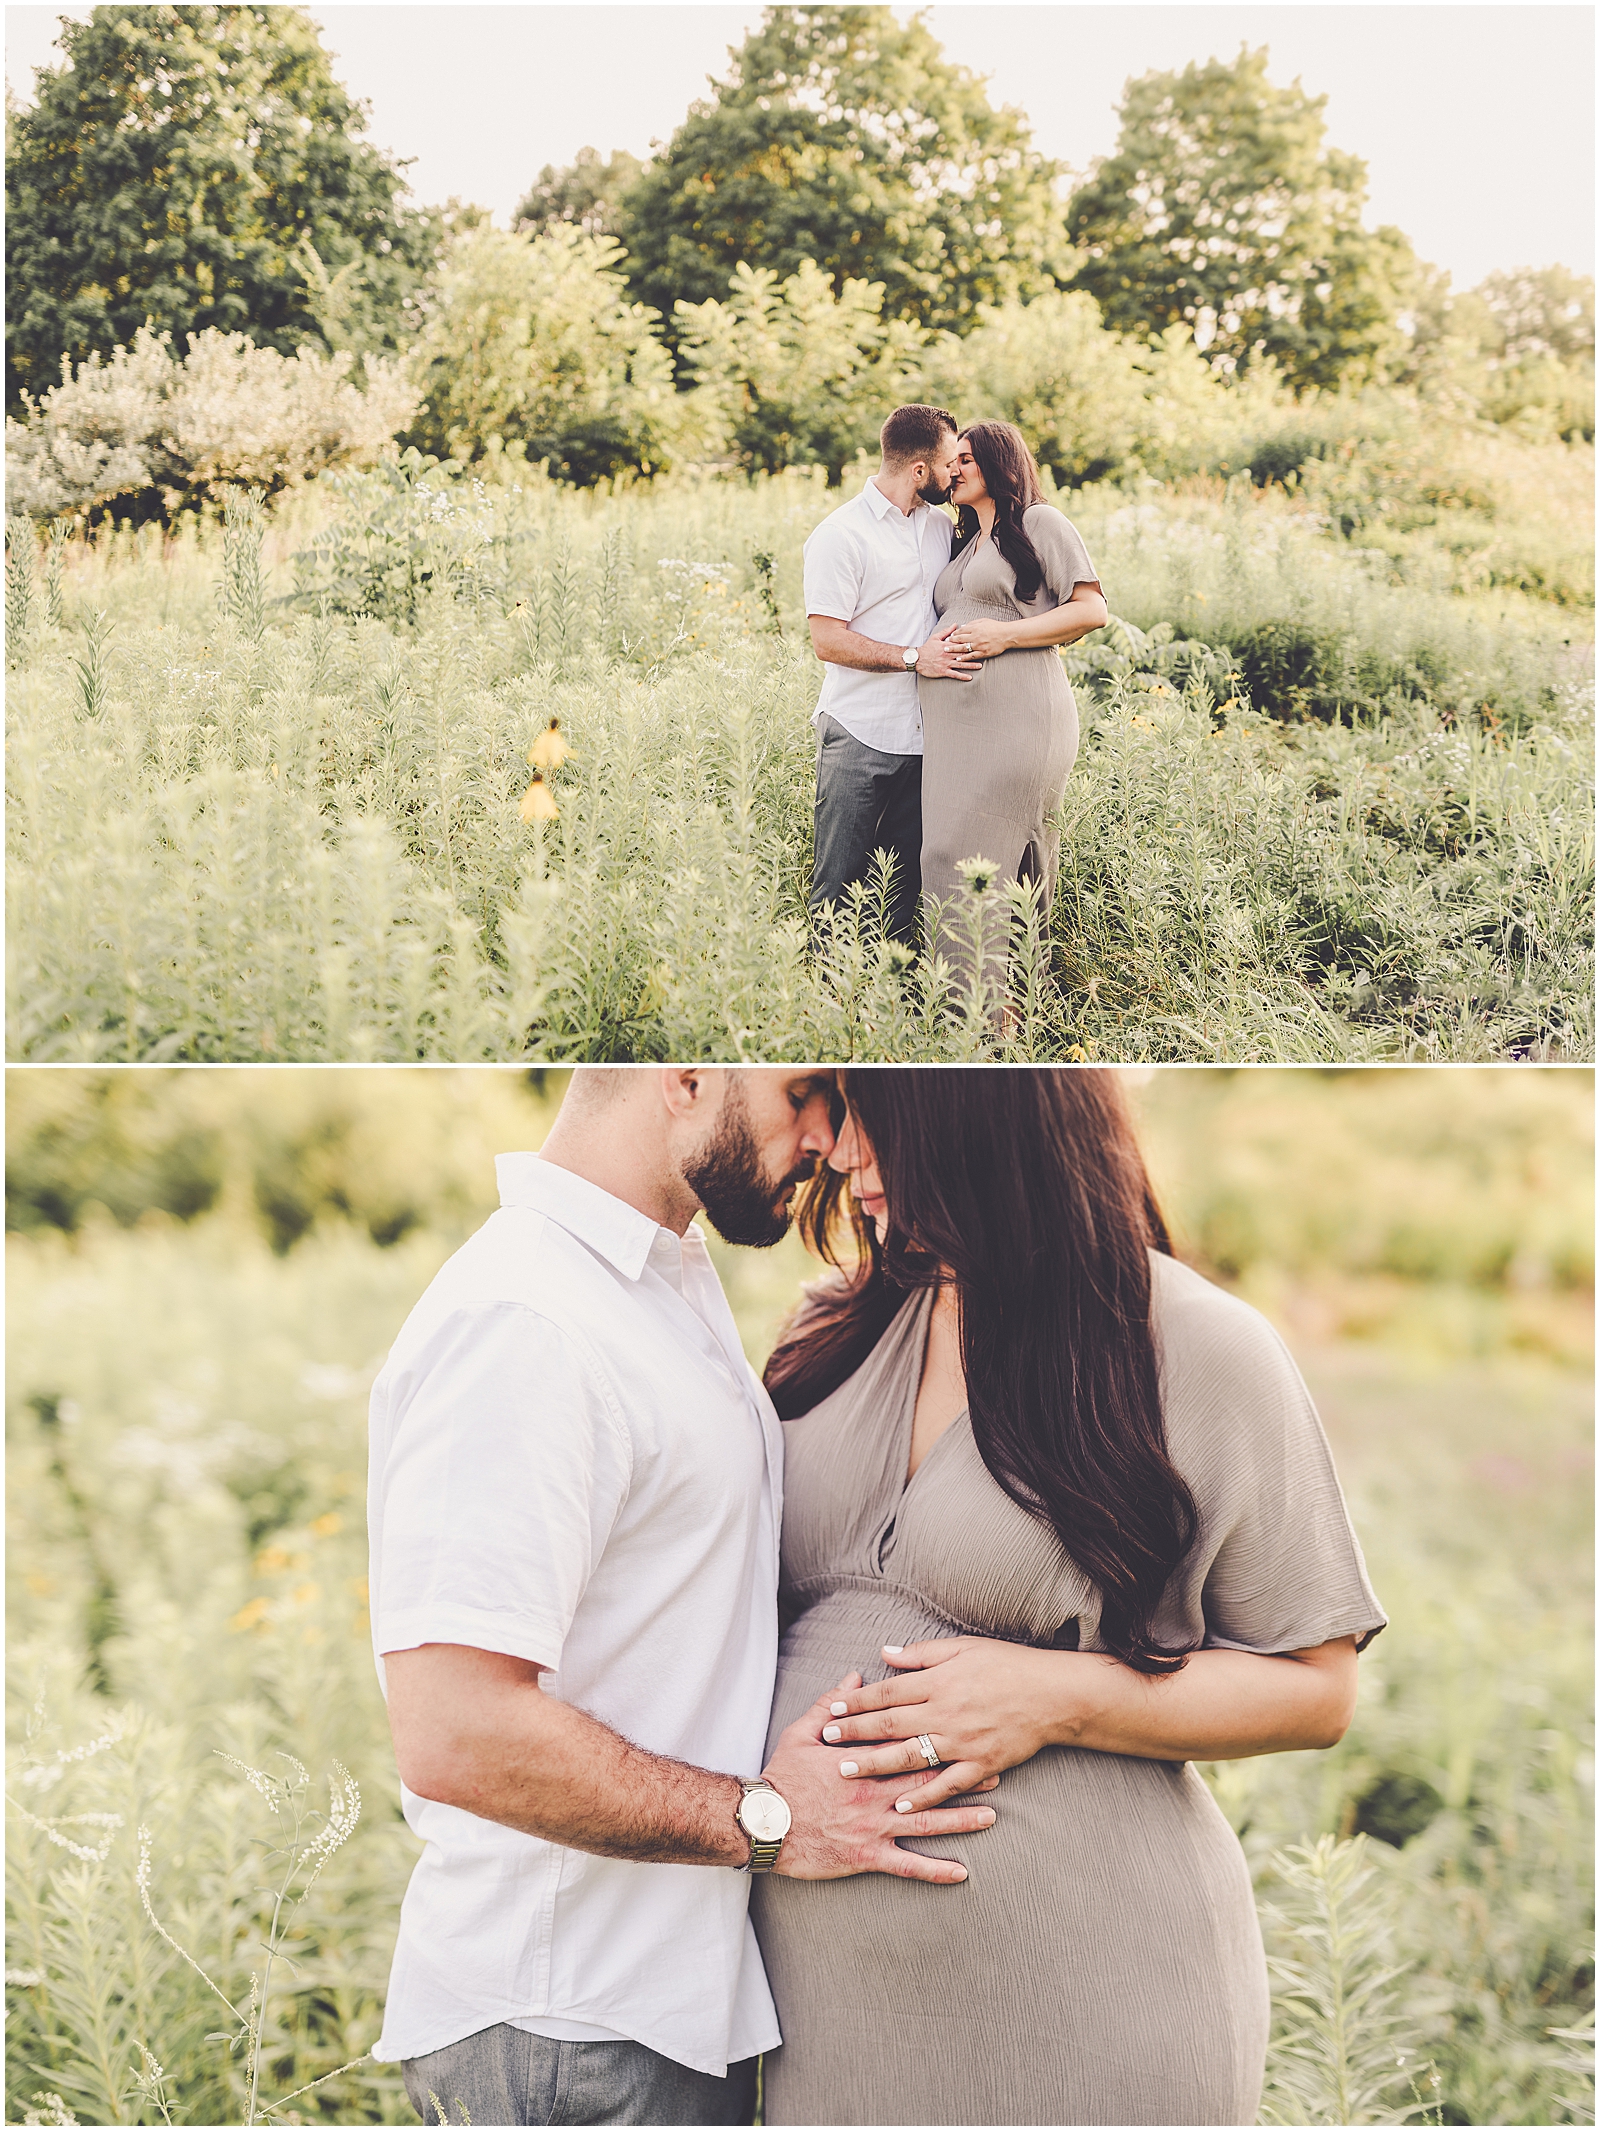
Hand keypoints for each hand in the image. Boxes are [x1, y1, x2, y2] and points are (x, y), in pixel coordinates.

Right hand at [762, 1671, 999, 1882]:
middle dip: (962, 1777)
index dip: (940, 1737)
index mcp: (864, 1761)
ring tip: (990, 1817)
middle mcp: (876, 1793)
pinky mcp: (869, 1856)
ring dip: (960, 1820)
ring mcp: (875, 1826)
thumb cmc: (784, 1777)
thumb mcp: (803, 1732)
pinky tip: (961, 1872)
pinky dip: (935, 1870)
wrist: (766, 1824)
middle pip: (928, 1781)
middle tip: (995, 1771)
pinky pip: (908, 1866)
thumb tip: (856, 1676)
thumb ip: (832, 1704)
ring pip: (927, 1823)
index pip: (908, 1744)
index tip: (967, 1729)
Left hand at [818, 1638, 1065, 1809]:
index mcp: (940, 1681)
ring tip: (847, 1770)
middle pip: (891, 1724)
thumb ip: (922, 1653)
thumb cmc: (1007, 1665)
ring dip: (875, 1764)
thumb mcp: (963, 1647)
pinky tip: (899, 1802)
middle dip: (855, 1733)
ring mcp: (963, 1742)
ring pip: (910, 1756)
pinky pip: (947, 1784)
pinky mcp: (981, 1765)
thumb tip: (885, 1652)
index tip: (833, 1710)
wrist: (1052, 1694)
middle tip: (826, 1740)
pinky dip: (923, 1795)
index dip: (858, 1701)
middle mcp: (946, 1712)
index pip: (888, 1692)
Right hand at [915, 624, 981, 680]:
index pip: (960, 644)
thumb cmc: (927, 648)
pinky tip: (969, 677)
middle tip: (983, 653)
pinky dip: (962, 676)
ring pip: (961, 665)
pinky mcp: (943, 671)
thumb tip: (956, 624)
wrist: (917, 659)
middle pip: (963, 654)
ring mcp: (946, 663)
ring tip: (980, 666)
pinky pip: (954, 674)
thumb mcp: (936, 637)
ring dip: (971, 665)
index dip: (970, 643)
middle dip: (973, 654)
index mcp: (947, 646)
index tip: (978, 641)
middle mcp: (948, 655)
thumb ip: (947, 631)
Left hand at [952, 618, 1013, 658]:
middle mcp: (976, 637)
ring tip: (947, 651)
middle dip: (950, 642)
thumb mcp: (984, 621)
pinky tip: (958, 659)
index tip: (948, 637)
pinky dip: (964, 657)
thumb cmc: (995, 627)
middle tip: (943, 645)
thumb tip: (963, 626)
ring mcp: (979, 645)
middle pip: (960, 640)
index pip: (961, 631)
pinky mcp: (984, 652)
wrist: (1007, 635)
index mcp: (975, 628)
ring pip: (964, 648)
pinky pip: (972, 656)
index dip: (953, 634)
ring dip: (954, 650)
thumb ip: (973, 623)